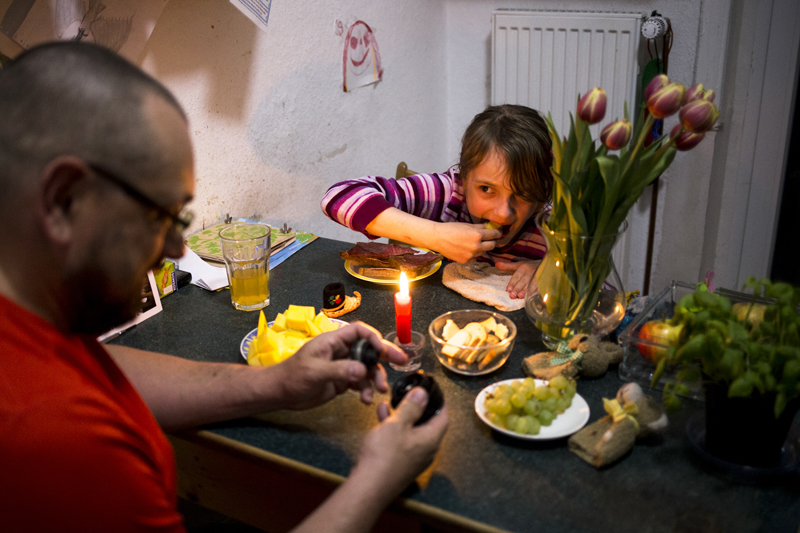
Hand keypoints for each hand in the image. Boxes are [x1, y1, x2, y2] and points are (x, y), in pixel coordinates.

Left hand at [275, 322, 406, 409]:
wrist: (280, 394)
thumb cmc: (292, 376)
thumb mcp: (315, 372)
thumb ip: (340, 370)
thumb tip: (362, 371)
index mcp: (333, 341)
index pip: (359, 331)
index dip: (373, 337)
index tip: (383, 351)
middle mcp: (341, 351)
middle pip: (368, 349)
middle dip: (384, 356)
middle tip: (401, 362)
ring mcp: (342, 366)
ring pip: (367, 368)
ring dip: (375, 378)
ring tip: (379, 391)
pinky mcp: (342, 380)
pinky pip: (360, 382)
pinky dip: (366, 390)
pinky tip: (365, 400)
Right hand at [353, 387, 448, 496]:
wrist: (368, 487)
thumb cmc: (384, 454)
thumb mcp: (397, 424)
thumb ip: (411, 407)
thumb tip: (424, 393)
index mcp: (431, 440)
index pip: (443, 417)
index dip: (440, 401)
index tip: (433, 389)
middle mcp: (426, 451)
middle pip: (427, 424)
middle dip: (417, 407)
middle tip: (409, 393)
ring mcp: (413, 459)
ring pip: (411, 432)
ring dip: (402, 416)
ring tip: (389, 402)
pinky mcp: (400, 464)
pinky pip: (401, 441)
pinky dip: (394, 428)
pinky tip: (381, 417)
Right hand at [431, 222, 500, 262]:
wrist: (438, 238)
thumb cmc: (451, 229)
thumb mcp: (467, 225)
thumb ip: (480, 227)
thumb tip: (490, 226)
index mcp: (478, 235)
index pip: (494, 234)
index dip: (498, 233)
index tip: (497, 233)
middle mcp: (476, 246)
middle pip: (492, 245)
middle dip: (491, 241)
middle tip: (488, 238)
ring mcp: (471, 255)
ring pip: (484, 252)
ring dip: (482, 248)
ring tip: (474, 243)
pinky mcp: (466, 261)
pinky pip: (475, 258)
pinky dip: (474, 254)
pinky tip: (467, 250)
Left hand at [494, 259, 540, 298]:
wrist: (546, 263)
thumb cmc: (529, 266)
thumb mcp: (519, 265)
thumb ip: (507, 266)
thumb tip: (496, 264)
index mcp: (524, 267)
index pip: (517, 276)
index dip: (512, 283)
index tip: (508, 289)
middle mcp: (531, 272)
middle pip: (523, 281)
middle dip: (518, 288)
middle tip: (512, 296)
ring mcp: (538, 277)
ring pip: (531, 285)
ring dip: (526, 291)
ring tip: (520, 297)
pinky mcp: (544, 281)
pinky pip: (540, 287)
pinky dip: (536, 292)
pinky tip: (532, 297)